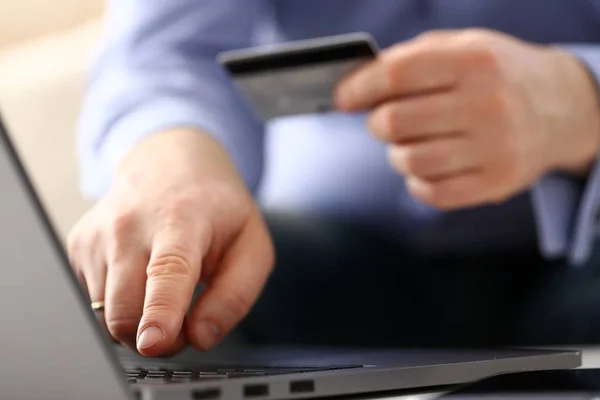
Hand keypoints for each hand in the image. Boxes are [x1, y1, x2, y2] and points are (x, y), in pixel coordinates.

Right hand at [67, 129, 273, 355]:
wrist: (171, 163)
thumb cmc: (216, 209)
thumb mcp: (251, 246)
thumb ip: (234, 296)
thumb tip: (201, 337)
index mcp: (180, 220)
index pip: (166, 271)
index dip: (160, 312)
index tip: (154, 341)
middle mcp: (129, 224)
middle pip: (125, 309)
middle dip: (155, 339)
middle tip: (182, 327)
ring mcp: (97, 234)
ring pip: (104, 315)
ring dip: (136, 325)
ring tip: (164, 296)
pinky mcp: (78, 246)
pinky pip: (91, 303)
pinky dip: (118, 308)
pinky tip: (139, 282)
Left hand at [335, 29, 599, 209]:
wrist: (563, 107)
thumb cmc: (498, 74)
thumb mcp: (465, 46)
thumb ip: (412, 58)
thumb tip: (358, 83)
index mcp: (474, 62)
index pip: (397, 75)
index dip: (359, 88)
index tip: (343, 98)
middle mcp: (487, 105)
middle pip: (395, 122)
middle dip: (376, 123)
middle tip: (383, 120)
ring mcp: (495, 149)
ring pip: (409, 161)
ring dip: (396, 153)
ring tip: (408, 143)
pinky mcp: (496, 184)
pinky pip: (432, 194)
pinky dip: (416, 182)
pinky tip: (425, 167)